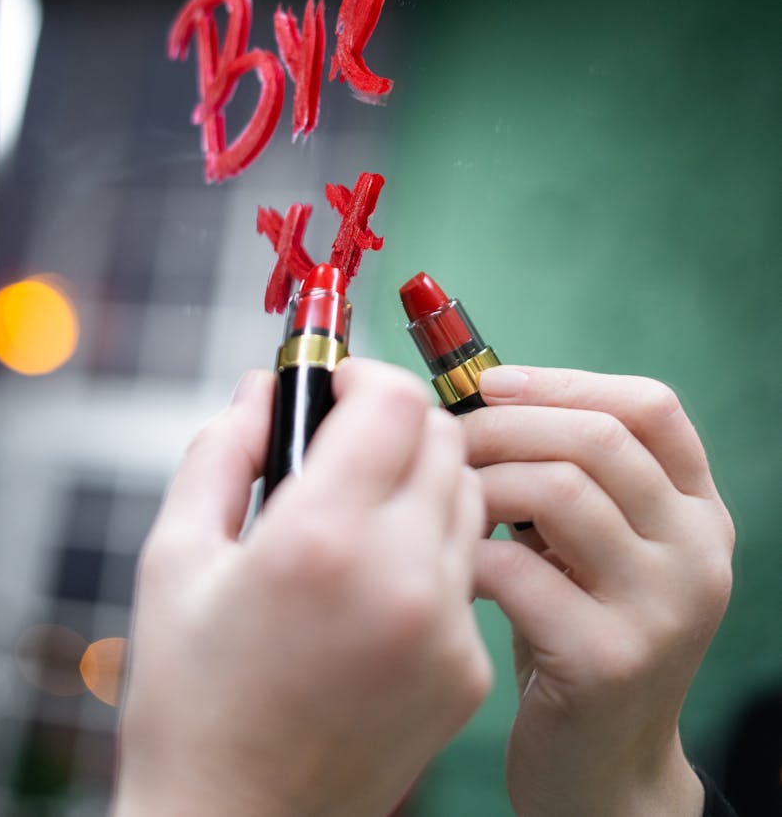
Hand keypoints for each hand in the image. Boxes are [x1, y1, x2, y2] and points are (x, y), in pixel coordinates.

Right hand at [113, 358, 490, 816]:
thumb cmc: (189, 703)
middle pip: (443, 439)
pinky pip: (466, 569)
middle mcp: (399, 578)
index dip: (365, 375)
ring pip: (466, 497)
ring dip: (422, 479)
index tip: (336, 386)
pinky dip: (431, 552)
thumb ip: (221, 452)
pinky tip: (377, 583)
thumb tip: (262, 388)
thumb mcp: (174, 558)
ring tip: (362, 511)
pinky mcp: (466, 672)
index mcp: (319, 540)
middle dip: (396, 421)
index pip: (395, 402)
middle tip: (348, 442)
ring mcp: (444, 630)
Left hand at [465, 365, 733, 816]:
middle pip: (600, 438)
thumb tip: (478, 392)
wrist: (603, 767)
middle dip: (506, 425)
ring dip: (484, 481)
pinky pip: (519, 571)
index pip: (652, 407)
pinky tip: (453, 565)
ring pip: (560, 490)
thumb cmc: (577, 628)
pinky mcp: (609, 660)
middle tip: (450, 440)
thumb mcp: (594, 544)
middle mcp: (697, 553)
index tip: (492, 383)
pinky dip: (469, 554)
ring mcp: (662, 609)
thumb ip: (567, 473)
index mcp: (697, 511)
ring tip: (450, 499)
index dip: (565, 381)